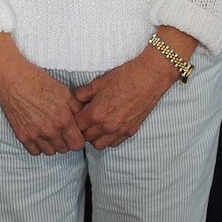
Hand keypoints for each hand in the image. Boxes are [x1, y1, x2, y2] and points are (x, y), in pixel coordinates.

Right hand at [0, 34, 85, 155]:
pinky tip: (39, 134)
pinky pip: (35, 151)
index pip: (77, 144)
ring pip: (50, 152)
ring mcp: (35, 135)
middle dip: (66, 140)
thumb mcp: (64, 92)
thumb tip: (84, 119)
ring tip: (50, 131)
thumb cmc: (38, 82)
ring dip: (53, 144)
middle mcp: (50, 131)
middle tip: (62, 129)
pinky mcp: (22, 136)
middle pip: (64, 149)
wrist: (13, 80)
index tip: (75, 132)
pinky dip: (38, 145)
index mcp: (63, 119)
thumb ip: (77, 108)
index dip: (78, 138)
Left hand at [72, 27, 193, 149]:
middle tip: (81, 119)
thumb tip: (74, 100)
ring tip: (94, 125)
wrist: (149, 78)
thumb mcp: (98, 82)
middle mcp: (106, 126)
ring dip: (93, 137)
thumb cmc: (124, 77)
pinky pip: (114, 143)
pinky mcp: (130, 131)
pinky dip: (108, 139)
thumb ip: (82, 94)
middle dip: (80, 130)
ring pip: (98, 144)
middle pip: (85, 137)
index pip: (75, 126)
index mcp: (96, 113)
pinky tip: (108, 127)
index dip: (72, 120)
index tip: (72, 115)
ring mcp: (119, 131)